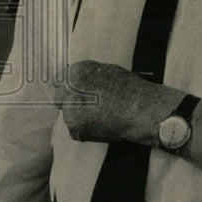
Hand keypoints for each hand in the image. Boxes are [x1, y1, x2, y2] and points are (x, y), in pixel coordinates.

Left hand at [53, 60, 181, 145]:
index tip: (78, 92)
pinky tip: (103, 124)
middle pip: (60, 98)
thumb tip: (77, 79)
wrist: (141, 110)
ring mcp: (70, 112)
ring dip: (80, 116)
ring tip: (103, 115)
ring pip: (70, 115)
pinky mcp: (75, 130)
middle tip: (89, 106)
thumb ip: (88, 75)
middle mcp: (68, 90)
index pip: (61, 79)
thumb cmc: (131, 89)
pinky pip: (77, 129)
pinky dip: (87, 129)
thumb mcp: (108, 71)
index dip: (70, 86)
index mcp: (77, 72)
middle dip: (71, 101)